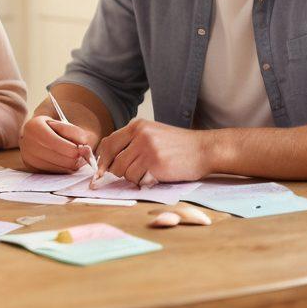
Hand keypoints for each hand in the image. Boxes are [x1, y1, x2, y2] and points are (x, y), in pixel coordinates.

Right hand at [20, 115, 97, 172]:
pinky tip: (65, 160)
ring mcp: (28, 157)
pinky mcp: (31, 168)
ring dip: (71, 163)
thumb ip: (75, 132)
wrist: (35, 134)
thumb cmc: (51, 127)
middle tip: (83, 152)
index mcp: (34, 127)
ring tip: (74, 155)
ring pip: (59, 168)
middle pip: (59, 158)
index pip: (57, 144)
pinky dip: (64, 168)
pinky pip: (55, 172)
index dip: (74, 149)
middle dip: (75, 157)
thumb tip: (86, 149)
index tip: (85, 148)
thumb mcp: (62, 123)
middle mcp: (27, 143)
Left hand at [95, 119, 211, 185]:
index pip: (108, 143)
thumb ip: (132, 141)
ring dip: (134, 178)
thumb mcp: (154, 133)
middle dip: (119, 173)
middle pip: (114, 161)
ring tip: (150, 172)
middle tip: (133, 174)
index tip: (102, 171)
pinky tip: (156, 175)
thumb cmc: (179, 146)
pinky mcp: (154, 163)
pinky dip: (143, 182)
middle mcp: (139, 134)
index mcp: (137, 125)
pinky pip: (137, 179)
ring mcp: (146, 148)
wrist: (204, 149)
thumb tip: (109, 161)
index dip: (103, 160)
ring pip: (124, 172)